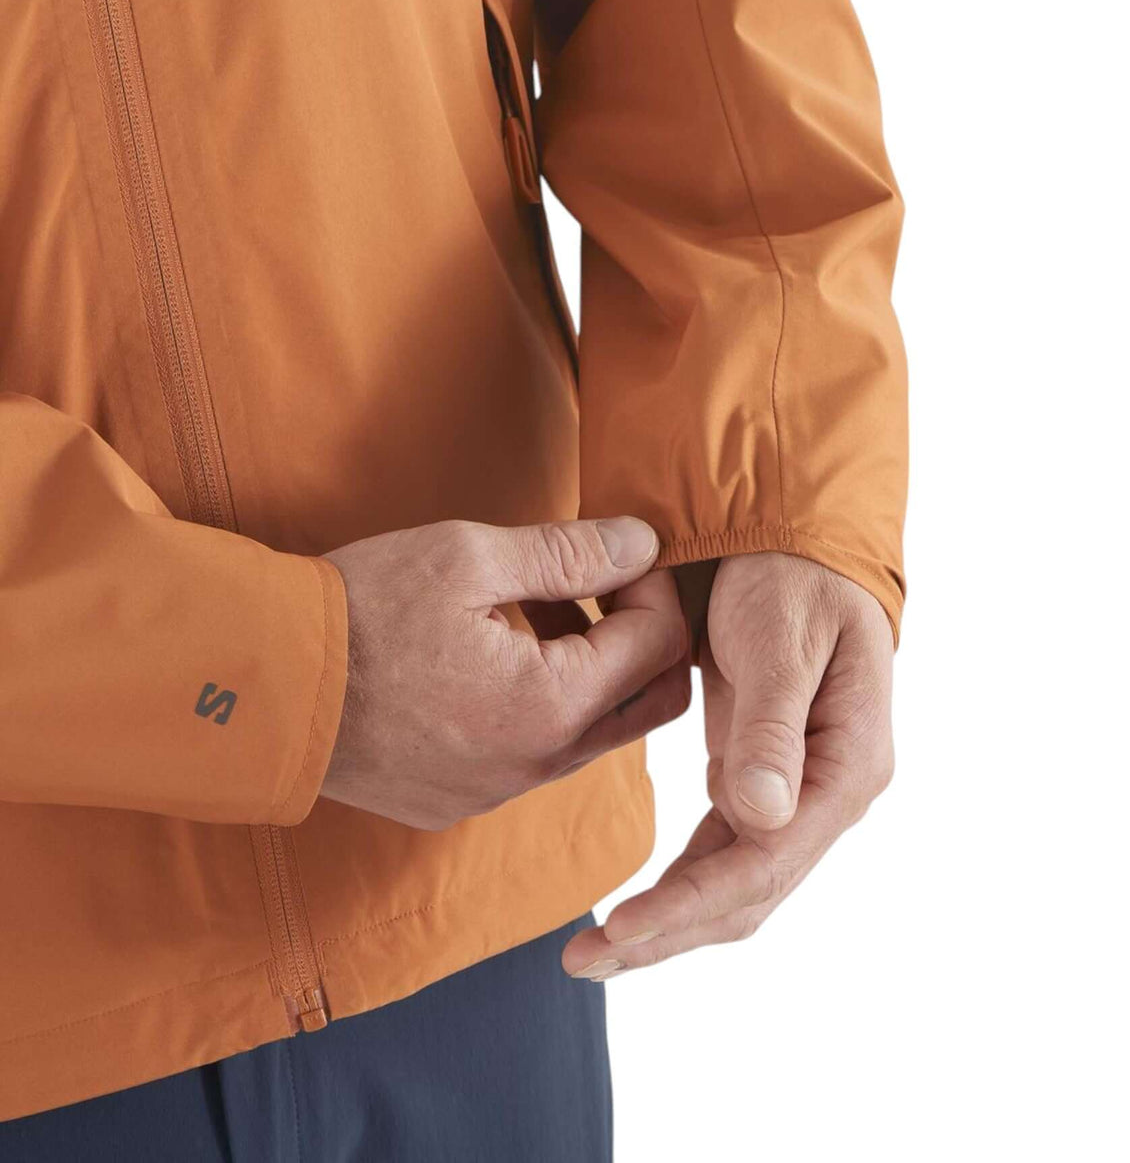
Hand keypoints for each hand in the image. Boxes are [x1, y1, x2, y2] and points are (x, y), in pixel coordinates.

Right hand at [321, 517, 689, 828]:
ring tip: (538, 606)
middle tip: (603, 584)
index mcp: (550, 708)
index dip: (655, 586)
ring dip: (590, 668)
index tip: (623, 550)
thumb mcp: (467, 559)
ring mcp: (498, 791)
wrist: (257, 689)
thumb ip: (569, 552)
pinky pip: (537, 753)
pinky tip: (496, 654)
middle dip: (645, 637)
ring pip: (593, 731)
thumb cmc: (357, 613)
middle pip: (647, 703)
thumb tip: (643, 541)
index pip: (660, 645)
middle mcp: (536, 766)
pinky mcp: (462, 799)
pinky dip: (544, 703)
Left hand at [563, 552, 892, 977]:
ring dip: (670, 921)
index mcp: (848, 764)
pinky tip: (636, 907)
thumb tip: (763, 816)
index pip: (769, 860)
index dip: (694, 901)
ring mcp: (798, 791)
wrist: (792, 546)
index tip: (623, 928)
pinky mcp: (764, 779)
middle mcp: (829, 792)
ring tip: (594, 951)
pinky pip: (723, 849)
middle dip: (671, 932)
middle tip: (585, 961)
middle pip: (751, 891)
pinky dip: (681, 882)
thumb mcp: (782, 638)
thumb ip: (774, 724)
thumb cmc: (792, 579)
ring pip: (734, 882)